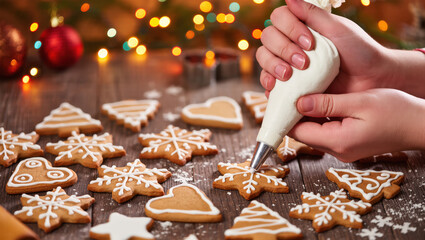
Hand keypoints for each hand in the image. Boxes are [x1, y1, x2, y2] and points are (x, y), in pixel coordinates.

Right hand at [256, 0, 390, 96]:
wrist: (370, 80)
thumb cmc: (359, 51)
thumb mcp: (338, 28)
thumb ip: (313, 14)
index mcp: (302, 26)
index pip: (279, 18)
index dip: (289, 28)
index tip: (310, 42)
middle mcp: (291, 42)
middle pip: (268, 37)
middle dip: (283, 49)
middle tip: (303, 62)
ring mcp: (288, 63)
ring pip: (264, 57)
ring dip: (272, 65)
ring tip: (289, 76)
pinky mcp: (288, 84)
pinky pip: (267, 82)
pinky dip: (267, 83)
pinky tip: (276, 87)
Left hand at [288, 89, 424, 161]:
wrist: (420, 125)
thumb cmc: (396, 112)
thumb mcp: (360, 102)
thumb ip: (328, 103)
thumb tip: (298, 103)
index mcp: (338, 142)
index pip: (298, 132)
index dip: (286, 116)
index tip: (280, 97)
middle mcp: (337, 151)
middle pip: (304, 133)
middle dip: (294, 114)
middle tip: (289, 91)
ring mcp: (343, 149)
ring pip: (313, 132)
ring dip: (307, 115)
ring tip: (302, 92)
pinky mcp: (348, 144)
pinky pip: (325, 131)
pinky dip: (319, 118)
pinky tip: (319, 101)